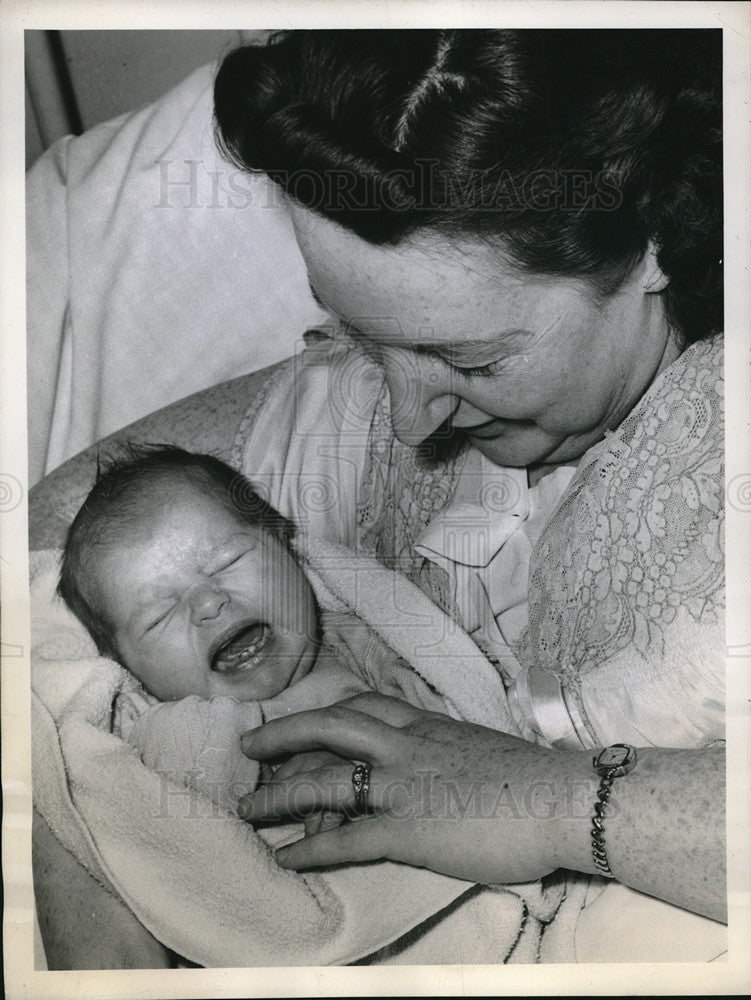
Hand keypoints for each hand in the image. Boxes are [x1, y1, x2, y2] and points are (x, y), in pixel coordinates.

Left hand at [238, 693, 593, 884]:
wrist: (563, 798)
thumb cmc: (532, 778)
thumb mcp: (478, 748)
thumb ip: (445, 751)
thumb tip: (433, 764)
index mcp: (425, 725)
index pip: (360, 706)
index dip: (322, 714)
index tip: (297, 720)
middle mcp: (406, 746)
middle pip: (328, 728)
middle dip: (281, 734)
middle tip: (247, 746)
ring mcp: (405, 786)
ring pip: (325, 781)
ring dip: (279, 795)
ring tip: (245, 808)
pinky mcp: (411, 830)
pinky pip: (348, 840)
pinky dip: (310, 850)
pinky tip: (285, 858)